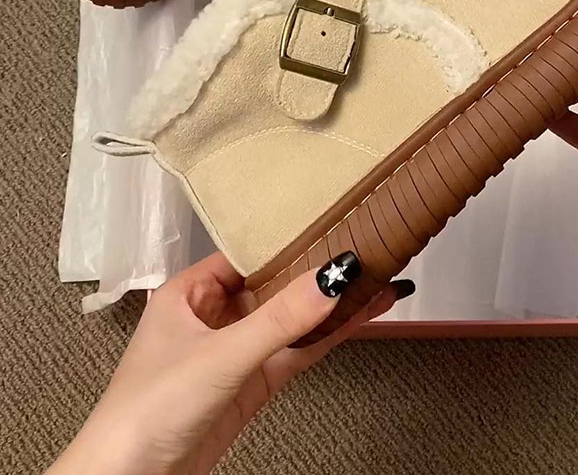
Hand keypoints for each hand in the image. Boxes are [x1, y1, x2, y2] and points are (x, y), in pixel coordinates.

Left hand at [49, 251, 408, 474]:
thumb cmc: (147, 410)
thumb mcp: (220, 354)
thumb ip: (279, 318)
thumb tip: (331, 277)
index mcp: (189, 292)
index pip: (247, 253)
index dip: (288, 241)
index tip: (331, 224)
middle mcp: (211, 317)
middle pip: (273, 285)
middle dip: (316, 272)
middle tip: (364, 250)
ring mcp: (232, 353)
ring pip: (289, 321)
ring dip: (327, 306)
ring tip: (375, 280)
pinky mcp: (248, 387)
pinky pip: (292, 352)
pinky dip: (323, 337)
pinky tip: (356, 318)